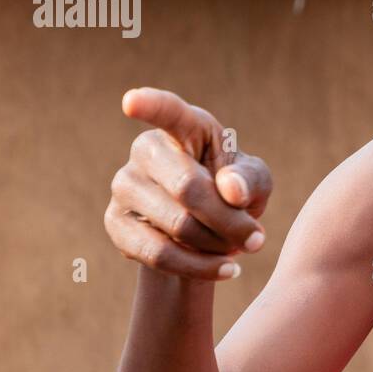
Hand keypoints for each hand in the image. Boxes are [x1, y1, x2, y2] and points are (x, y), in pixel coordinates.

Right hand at [104, 87, 272, 279]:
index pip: (167, 111)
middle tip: (256, 237)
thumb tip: (231, 190)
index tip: (131, 102)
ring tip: (238, 248)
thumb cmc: (233, 193)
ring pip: (177, 225)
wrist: (208, 233)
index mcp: (185, 127)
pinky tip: (226, 269)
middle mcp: (146, 150)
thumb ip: (250, 179)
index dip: (150, 105)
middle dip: (229, 220)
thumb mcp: (256, 183)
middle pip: (187, 188)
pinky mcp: (116, 224)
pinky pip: (159, 254)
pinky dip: (200, 267)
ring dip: (218, 244)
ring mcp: (124, 186)